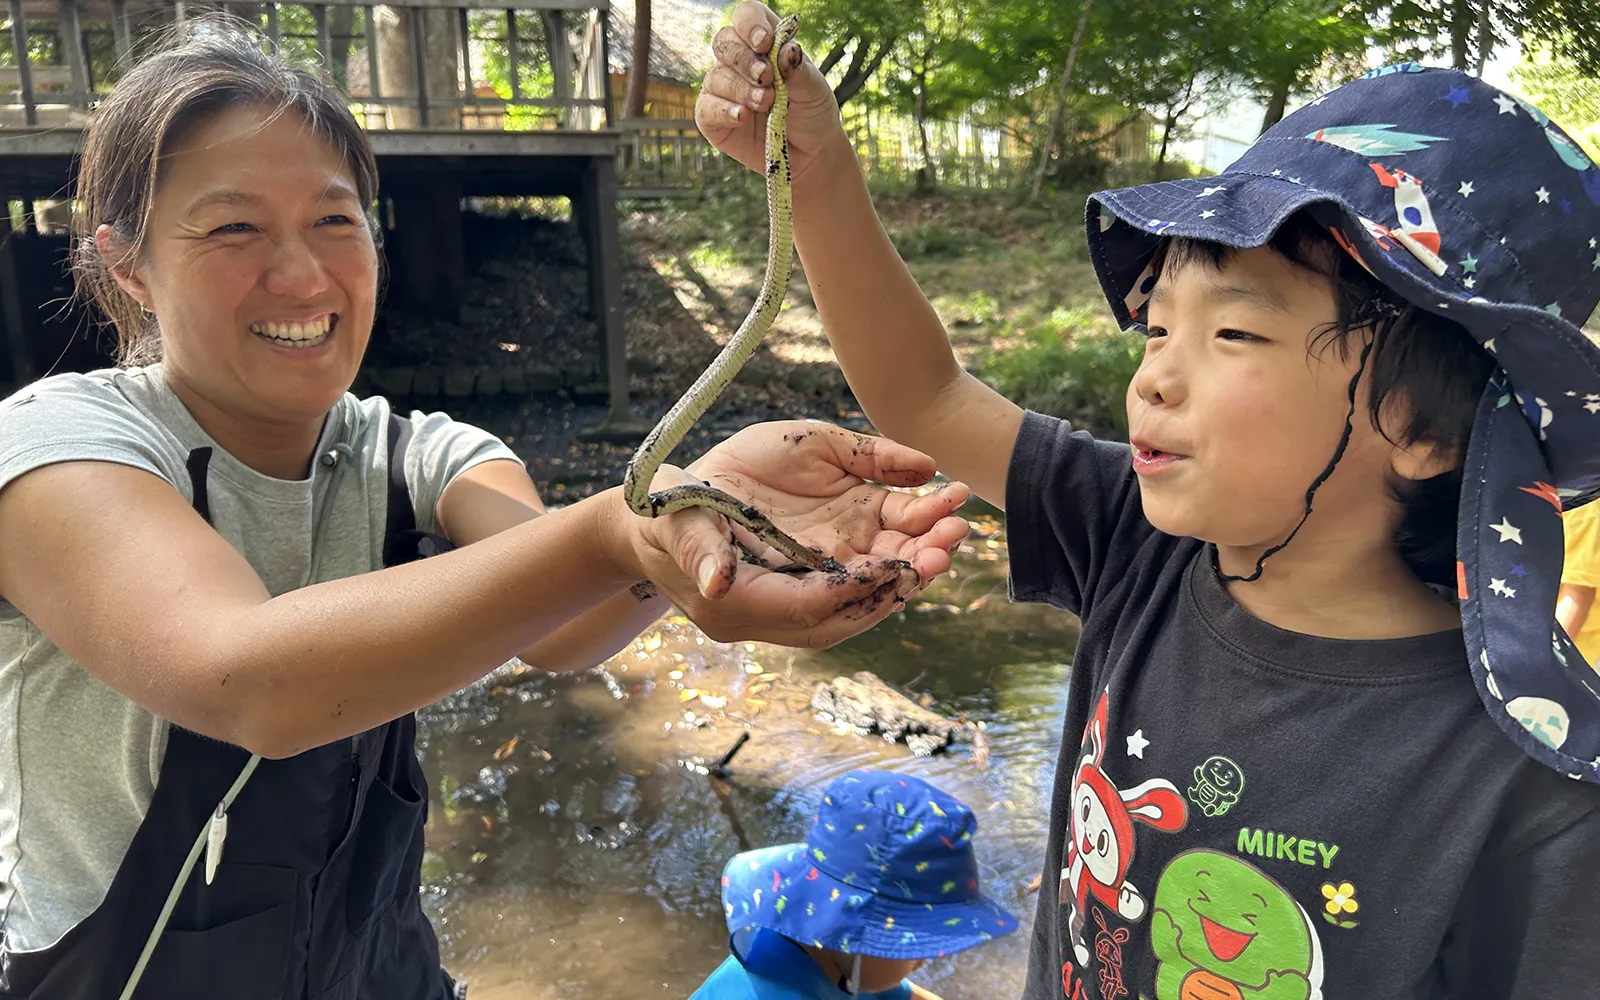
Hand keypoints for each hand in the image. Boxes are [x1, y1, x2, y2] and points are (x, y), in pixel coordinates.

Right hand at [606, 422, 969, 649]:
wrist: (661, 512)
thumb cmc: (666, 513)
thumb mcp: (677, 524)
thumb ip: (701, 552)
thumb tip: (718, 582)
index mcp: (743, 604)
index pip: (811, 608)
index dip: (855, 589)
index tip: (894, 564)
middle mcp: (781, 604)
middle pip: (854, 606)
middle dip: (902, 581)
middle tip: (945, 551)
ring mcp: (802, 583)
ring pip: (868, 589)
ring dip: (915, 563)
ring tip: (954, 531)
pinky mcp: (816, 560)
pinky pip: (868, 564)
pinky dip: (904, 545)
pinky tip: (936, 520)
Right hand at [694, 2, 849, 187]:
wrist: (811, 154)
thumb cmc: (812, 112)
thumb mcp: (814, 88)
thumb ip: (798, 68)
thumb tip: (786, 49)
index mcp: (764, 43)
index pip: (746, 16)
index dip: (750, 24)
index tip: (765, 43)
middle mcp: (739, 61)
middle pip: (724, 42)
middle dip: (744, 59)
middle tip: (766, 77)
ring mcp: (723, 89)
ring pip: (716, 76)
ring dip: (741, 89)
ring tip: (767, 104)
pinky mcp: (713, 117)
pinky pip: (707, 108)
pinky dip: (724, 111)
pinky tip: (742, 117)